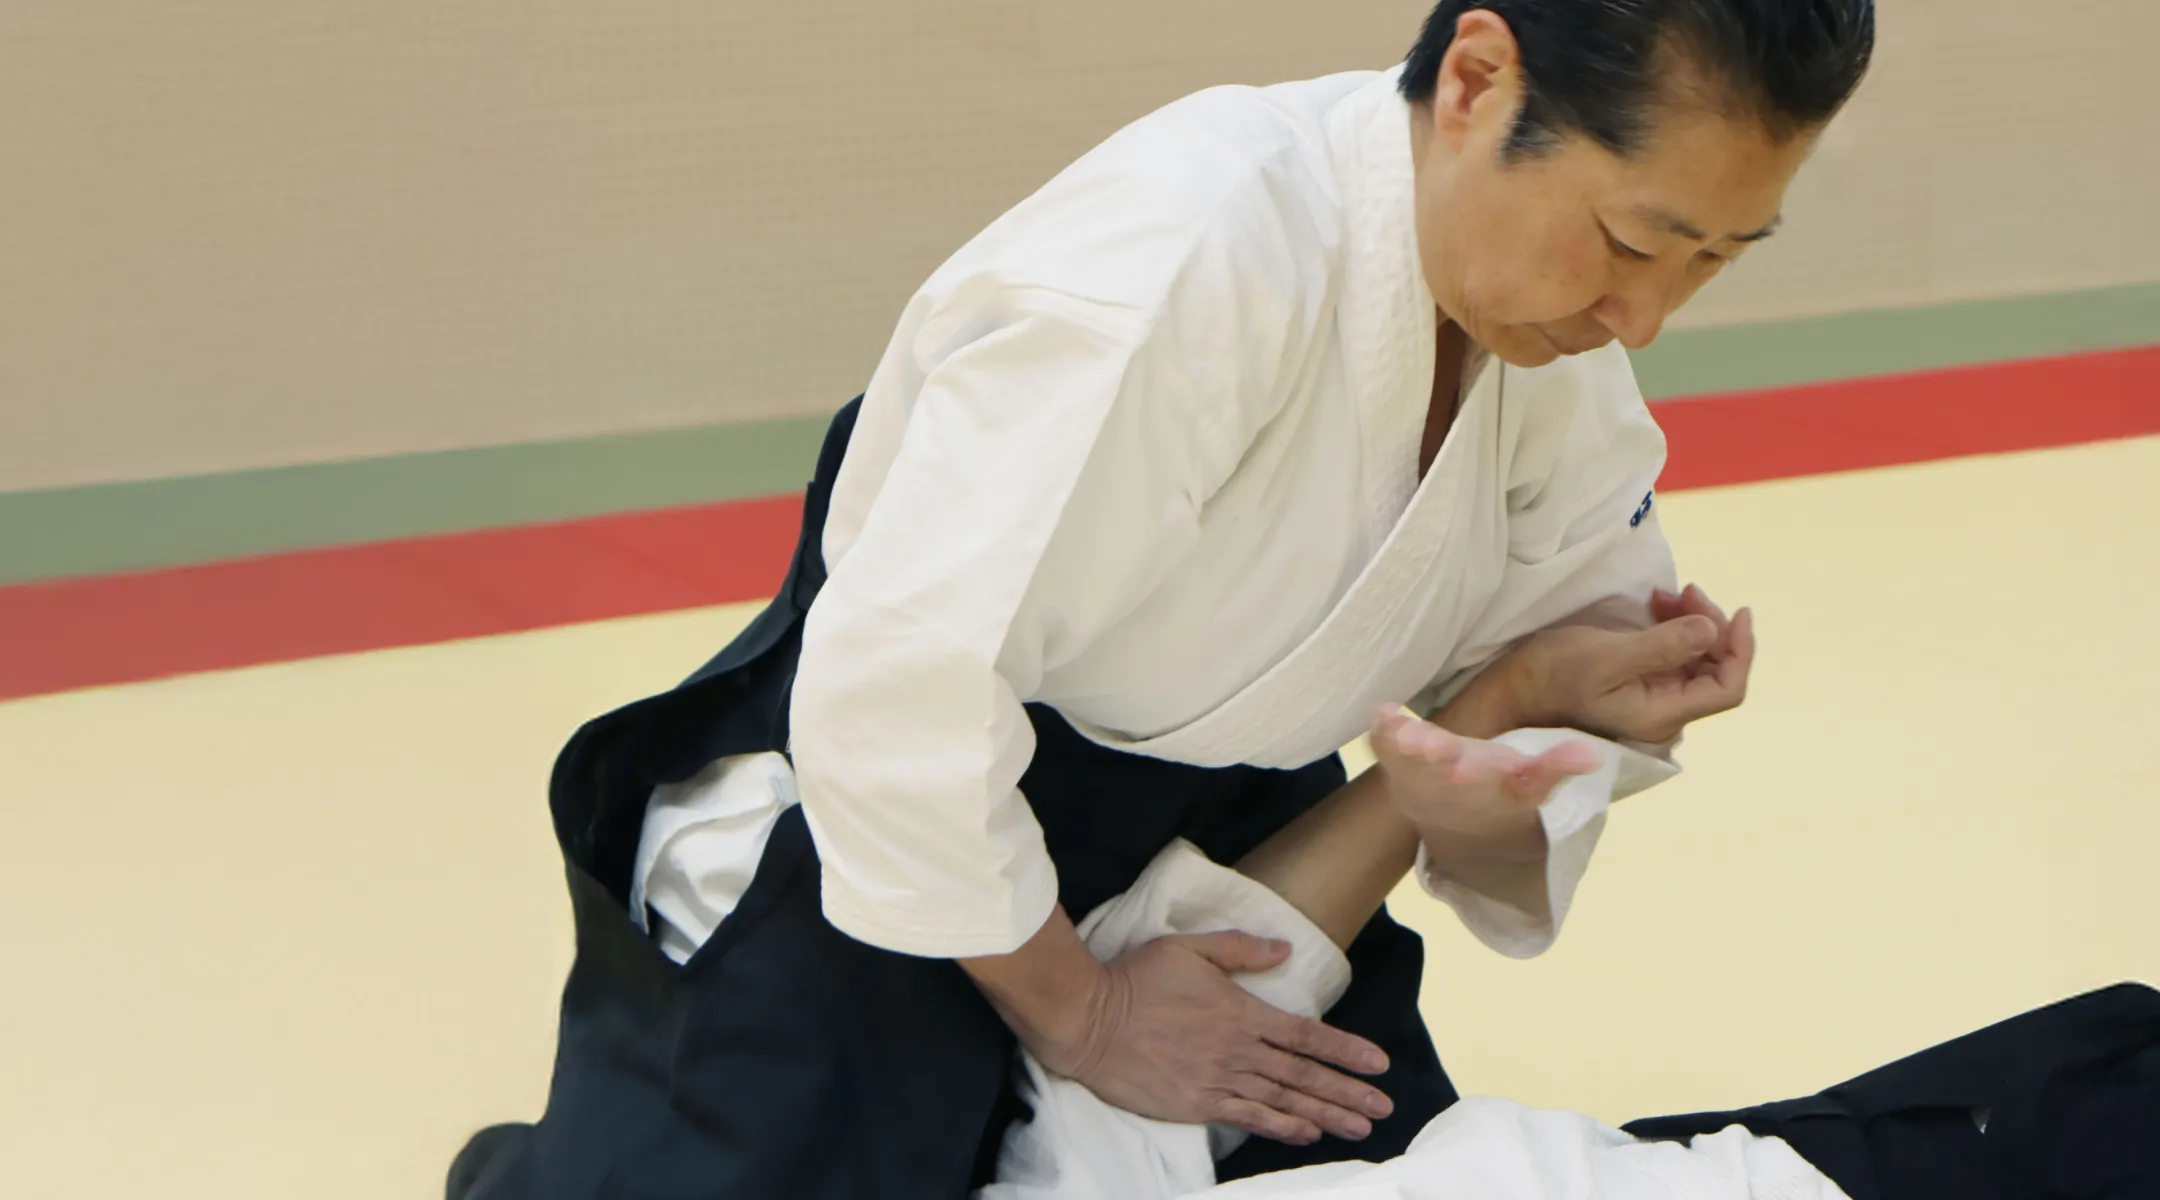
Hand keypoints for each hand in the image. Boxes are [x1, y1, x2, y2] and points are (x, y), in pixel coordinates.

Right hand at [968, 911, 1392, 1145]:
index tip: (1380, 1063)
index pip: (1306, 1034)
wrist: (1087, 1020)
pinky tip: (1307, 1132)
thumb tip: (1285, 950)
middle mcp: (1236, 1050)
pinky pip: (1247, 1118)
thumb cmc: (1136, 979)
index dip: (1346, 1050)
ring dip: (1326, 1114)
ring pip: (1283, 1100)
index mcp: (1240, 1011)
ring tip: (1360, 1127)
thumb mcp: (1189, 948)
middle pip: (1304, 1074)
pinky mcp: (1194, 1104)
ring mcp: (1216, 1080)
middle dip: (1348, 1091)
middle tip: (1384, 1107)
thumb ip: (1241, 950)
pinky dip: (1281, 1126)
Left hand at [1370, 706, 1601, 864]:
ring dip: (1408, 746)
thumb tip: (1592, 756)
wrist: (1453, 821)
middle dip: (1443, 759)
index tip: (1485, 767)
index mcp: (1492, 789)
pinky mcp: (1394, 763)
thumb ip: (1558, 767)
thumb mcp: (1530, 785)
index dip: (1488, 774)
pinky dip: (1380, 733)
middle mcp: (1453, 785)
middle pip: (1449, 773)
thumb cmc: (1498, 791)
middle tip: (1438, 750)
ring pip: (1412, 763)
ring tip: (1403, 731)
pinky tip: (1382, 711)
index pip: (1499, 784)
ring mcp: (1418, 777)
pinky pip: (1383, 748)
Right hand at [1495, 584, 1754, 744]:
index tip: (1737, 610)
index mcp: (1661, 715)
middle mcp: (1663, 712)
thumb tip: (1711, 630)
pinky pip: (1673, 655)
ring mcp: (1651, 698)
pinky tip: (1655, 605)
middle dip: (1710, 625)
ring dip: (1690, 621)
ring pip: (1695, 659)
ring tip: (1666, 594)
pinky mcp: (1637, 684)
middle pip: (1714, 669)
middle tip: (1685, 589)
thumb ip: (1661, 646)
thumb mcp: (1605, 656)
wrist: (1511, 691)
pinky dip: (1672, 626)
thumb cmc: (1551, 676)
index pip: (1726, 689)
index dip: (1740, 650)